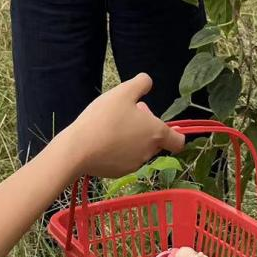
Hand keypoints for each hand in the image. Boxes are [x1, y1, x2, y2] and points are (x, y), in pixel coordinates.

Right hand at [57, 74, 185, 178]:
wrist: (78, 149)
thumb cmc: (105, 118)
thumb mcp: (124, 91)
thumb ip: (141, 83)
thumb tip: (148, 82)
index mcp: (156, 134)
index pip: (178, 141)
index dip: (174, 132)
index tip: (156, 122)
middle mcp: (149, 153)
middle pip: (156, 141)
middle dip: (145, 127)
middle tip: (127, 114)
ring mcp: (134, 165)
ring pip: (140, 150)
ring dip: (132, 138)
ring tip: (112, 125)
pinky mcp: (118, 173)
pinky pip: (124, 159)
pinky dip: (119, 151)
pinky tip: (103, 140)